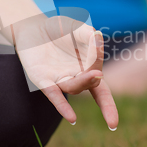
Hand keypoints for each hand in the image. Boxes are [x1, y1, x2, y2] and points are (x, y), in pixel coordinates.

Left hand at [14, 15, 118, 129]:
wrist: (33, 27)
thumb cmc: (59, 29)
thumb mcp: (77, 28)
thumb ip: (89, 34)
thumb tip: (97, 38)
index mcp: (87, 71)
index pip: (102, 91)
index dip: (108, 106)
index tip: (113, 120)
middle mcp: (74, 79)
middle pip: (89, 87)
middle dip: (95, 84)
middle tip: (98, 74)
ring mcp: (58, 80)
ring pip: (73, 87)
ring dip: (83, 82)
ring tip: (93, 74)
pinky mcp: (42, 79)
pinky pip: (53, 94)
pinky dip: (63, 106)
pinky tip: (72, 118)